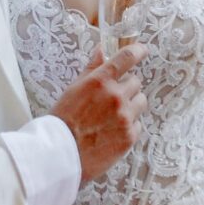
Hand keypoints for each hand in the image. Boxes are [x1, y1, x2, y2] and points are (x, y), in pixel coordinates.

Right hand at [50, 43, 148, 182]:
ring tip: (113, 116)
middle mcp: (116, 96)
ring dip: (131, 105)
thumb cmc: (63, 120)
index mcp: (100, 81)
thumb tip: (102, 50)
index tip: (142, 50)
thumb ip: (92, 69)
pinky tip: (112, 132)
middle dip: (126, 88)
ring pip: (141, 102)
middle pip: (136, 82)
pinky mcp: (130, 136)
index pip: (126, 57)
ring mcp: (125, 117)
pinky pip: (138, 124)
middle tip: (112, 99)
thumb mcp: (74, 89)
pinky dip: (129, 126)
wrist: (61, 154)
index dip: (138, 51)